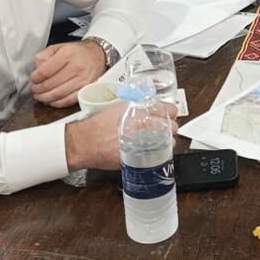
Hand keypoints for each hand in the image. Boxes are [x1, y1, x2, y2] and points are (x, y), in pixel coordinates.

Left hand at [30, 42, 105, 106]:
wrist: (97, 55)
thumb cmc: (77, 52)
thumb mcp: (58, 47)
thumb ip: (43, 57)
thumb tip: (36, 71)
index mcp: (68, 54)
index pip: (45, 71)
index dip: (35, 78)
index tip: (33, 79)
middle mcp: (77, 67)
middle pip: (50, 84)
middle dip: (38, 89)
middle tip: (34, 89)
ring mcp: (83, 80)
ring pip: (57, 95)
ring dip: (45, 98)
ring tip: (40, 96)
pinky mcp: (86, 90)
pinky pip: (68, 101)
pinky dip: (56, 103)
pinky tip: (51, 100)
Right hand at [64, 100, 178, 170]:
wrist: (86, 142)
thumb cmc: (98, 125)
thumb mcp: (118, 108)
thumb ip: (135, 106)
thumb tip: (146, 107)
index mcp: (140, 109)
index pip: (170, 108)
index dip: (171, 113)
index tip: (168, 116)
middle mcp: (145, 123)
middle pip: (173, 125)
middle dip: (170, 128)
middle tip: (164, 130)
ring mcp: (144, 139)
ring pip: (170, 140)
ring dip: (167, 140)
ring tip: (160, 141)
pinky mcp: (141, 153)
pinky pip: (160, 153)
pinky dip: (160, 152)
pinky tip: (155, 151)